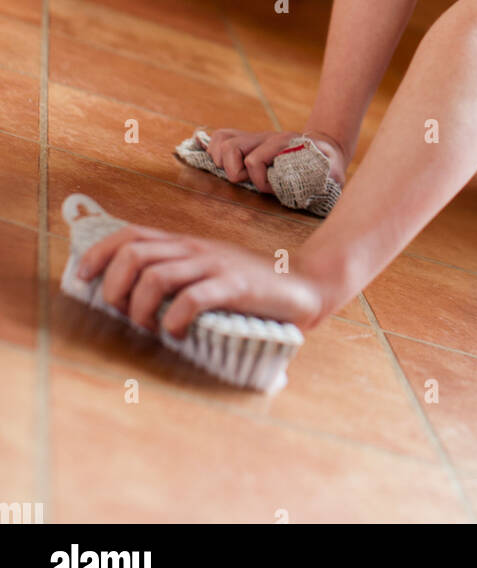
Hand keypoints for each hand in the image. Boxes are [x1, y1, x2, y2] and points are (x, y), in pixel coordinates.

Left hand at [75, 224, 327, 336]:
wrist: (304, 285)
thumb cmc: (250, 287)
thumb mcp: (208, 272)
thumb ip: (178, 277)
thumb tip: (130, 298)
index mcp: (185, 244)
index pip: (130, 234)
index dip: (98, 253)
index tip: (81, 278)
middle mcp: (195, 249)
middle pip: (134, 252)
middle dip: (114, 286)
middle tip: (123, 313)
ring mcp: (215, 265)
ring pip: (156, 275)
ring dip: (140, 308)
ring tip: (150, 327)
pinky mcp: (235, 286)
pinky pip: (193, 299)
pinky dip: (175, 321)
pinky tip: (179, 333)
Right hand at [205, 128, 346, 193]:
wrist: (324, 146)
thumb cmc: (328, 163)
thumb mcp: (334, 170)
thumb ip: (331, 177)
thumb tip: (327, 183)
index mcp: (284, 143)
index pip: (255, 160)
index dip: (259, 181)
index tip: (272, 190)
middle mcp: (265, 137)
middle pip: (231, 146)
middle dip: (234, 171)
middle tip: (248, 181)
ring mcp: (254, 138)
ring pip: (221, 139)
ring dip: (222, 161)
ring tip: (237, 174)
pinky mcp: (247, 141)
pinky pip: (220, 137)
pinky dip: (214, 151)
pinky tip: (223, 166)